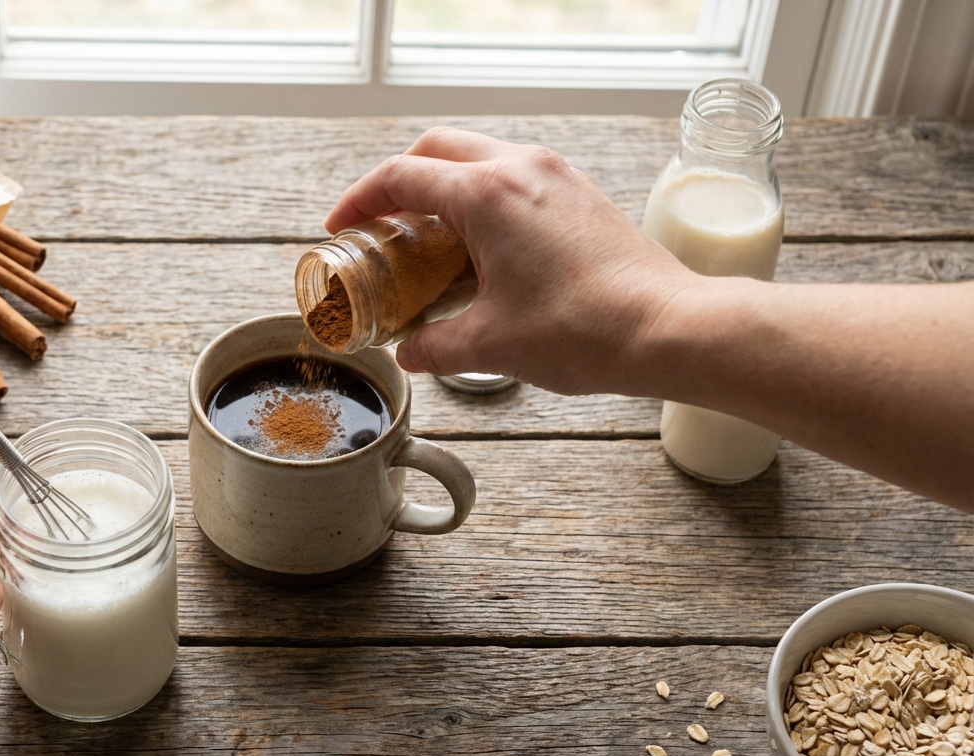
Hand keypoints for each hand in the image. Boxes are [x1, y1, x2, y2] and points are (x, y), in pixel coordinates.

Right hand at [326, 127, 701, 394]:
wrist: (669, 328)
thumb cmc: (586, 330)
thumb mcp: (491, 345)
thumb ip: (436, 346)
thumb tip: (412, 352)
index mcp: (487, 194)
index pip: (402, 176)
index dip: (360, 200)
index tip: (341, 227)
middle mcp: (521, 168)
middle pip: (437, 148)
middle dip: (398, 181)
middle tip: (379, 225)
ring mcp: (556, 175)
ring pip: (479, 156)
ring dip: (443, 187)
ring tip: (427, 239)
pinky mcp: (580, 194)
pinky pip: (515, 176)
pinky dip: (483, 198)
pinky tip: (480, 249)